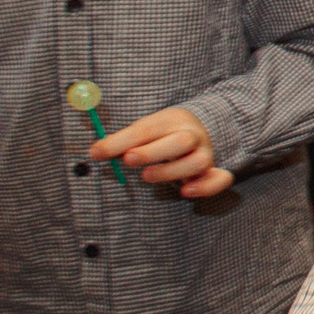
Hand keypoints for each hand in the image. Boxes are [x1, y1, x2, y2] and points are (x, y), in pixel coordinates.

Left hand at [91, 106, 231, 196]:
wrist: (201, 127)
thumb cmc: (164, 133)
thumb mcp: (145, 129)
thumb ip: (121, 141)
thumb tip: (94, 151)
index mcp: (172, 121)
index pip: (147, 130)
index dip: (122, 141)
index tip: (98, 152)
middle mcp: (192, 136)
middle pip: (180, 141)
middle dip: (153, 152)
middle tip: (128, 159)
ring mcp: (205, 154)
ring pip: (197, 162)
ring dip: (172, 170)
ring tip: (146, 176)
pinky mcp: (213, 171)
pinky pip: (219, 179)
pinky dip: (206, 186)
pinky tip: (186, 192)